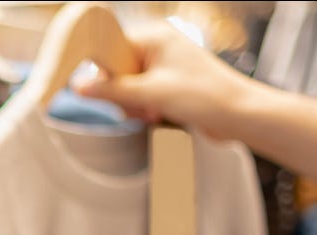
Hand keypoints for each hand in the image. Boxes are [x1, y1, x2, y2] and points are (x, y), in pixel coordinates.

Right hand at [73, 20, 250, 137]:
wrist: (239, 116)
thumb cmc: (204, 96)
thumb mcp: (150, 94)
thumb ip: (111, 90)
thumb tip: (77, 85)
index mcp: (155, 37)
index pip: (110, 50)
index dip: (104, 73)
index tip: (103, 92)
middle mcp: (158, 47)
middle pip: (115, 72)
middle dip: (123, 96)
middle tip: (141, 106)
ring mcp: (163, 67)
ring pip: (126, 89)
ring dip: (134, 106)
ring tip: (154, 113)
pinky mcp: (168, 85)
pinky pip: (140, 97)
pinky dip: (144, 110)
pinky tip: (159, 116)